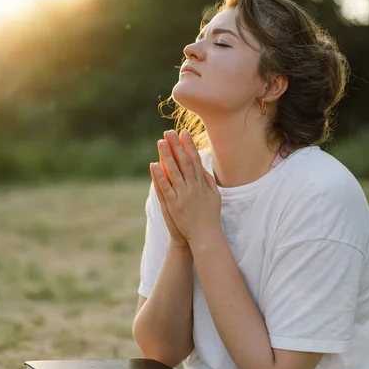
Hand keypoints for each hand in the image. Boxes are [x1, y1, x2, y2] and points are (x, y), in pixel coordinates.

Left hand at [150, 129, 221, 246]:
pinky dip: (159, 176)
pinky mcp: (174, 205)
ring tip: (160, 142)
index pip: (195, 160)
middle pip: (184, 162)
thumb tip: (204, 168)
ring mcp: (184, 195)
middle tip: (170, 132)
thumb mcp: (215, 196)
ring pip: (174, 172)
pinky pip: (165, 188)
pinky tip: (153, 165)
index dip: (189, 145)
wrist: (205, 236)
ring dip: (167, 156)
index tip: (184, 133)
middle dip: (177, 146)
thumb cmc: (210, 216)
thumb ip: (209, 181)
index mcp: (202, 184)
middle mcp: (194, 187)